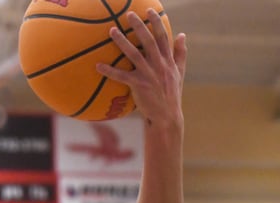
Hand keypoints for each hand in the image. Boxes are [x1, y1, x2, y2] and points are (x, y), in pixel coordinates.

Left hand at [97, 8, 186, 124]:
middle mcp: (158, 64)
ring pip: (133, 54)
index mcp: (168, 59)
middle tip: (129, 14)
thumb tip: (182, 34)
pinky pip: (121, 76)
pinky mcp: (138, 86)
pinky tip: (97, 65)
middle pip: (148, 40)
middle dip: (138, 25)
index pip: (163, 36)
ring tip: (112, 31)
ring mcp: (148, 74)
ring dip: (122, 41)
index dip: (156, 21)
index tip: (150, 9)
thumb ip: (180, 53)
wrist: (166, 116)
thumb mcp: (179, 72)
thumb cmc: (171, 94)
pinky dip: (109, 70)